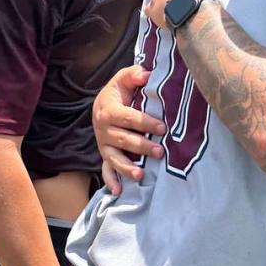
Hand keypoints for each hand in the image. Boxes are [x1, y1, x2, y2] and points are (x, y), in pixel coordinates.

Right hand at [93, 66, 165, 194]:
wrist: (103, 103)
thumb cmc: (120, 90)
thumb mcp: (125, 78)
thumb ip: (135, 74)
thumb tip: (146, 74)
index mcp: (109, 111)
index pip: (128, 118)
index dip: (145, 122)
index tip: (162, 127)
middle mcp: (103, 130)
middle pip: (123, 140)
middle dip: (142, 146)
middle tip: (160, 151)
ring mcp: (103, 144)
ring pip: (114, 157)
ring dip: (127, 167)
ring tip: (140, 174)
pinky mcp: (104, 154)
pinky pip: (106, 169)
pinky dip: (111, 181)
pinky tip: (118, 191)